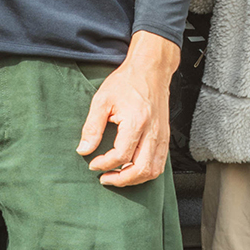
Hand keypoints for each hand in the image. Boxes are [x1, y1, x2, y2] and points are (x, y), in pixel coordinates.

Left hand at [80, 31, 178, 187]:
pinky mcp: (165, 136)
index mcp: (136, 122)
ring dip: (135, 179)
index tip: (93, 164)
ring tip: (118, 176)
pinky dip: (146, 172)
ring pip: (153, 170)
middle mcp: (153, 132)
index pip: (121, 155)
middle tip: (105, 178)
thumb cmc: (126, 82)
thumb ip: (92, 127)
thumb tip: (83, 149)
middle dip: (121, 180)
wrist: (150, 70)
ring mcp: (162, 136)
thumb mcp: (102, 100)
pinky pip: (160, 163)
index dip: (104, 164)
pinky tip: (132, 169)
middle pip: (141, 169)